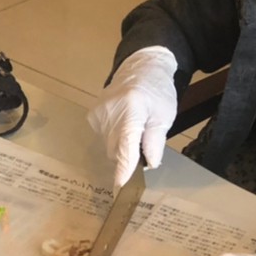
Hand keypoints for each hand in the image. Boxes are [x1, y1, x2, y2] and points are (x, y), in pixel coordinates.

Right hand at [86, 46, 178, 189]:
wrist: (140, 67)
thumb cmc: (157, 91)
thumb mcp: (164, 116)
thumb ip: (155, 141)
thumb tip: (148, 165)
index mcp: (131, 110)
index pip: (125, 147)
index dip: (123, 170)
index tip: (120, 189)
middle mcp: (108, 112)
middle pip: (117, 151)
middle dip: (131, 156)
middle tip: (145, 142)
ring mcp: (97, 114)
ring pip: (110, 147)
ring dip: (123, 147)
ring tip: (136, 128)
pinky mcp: (91, 116)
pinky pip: (104, 139)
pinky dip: (116, 138)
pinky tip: (125, 125)